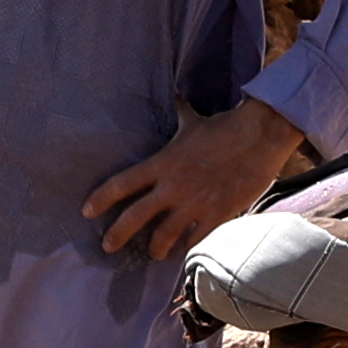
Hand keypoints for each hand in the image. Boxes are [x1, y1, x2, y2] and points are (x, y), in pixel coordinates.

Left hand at [83, 97, 312, 266]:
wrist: (260, 136)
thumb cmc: (226, 127)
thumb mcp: (194, 122)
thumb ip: (180, 114)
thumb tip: (176, 94)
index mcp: (162, 163)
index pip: (121, 184)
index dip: (100, 199)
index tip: (87, 211)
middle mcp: (173, 187)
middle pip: (134, 218)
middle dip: (116, 236)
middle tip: (108, 247)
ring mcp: (194, 204)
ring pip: (163, 237)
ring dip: (155, 249)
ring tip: (154, 253)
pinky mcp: (216, 215)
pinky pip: (194, 240)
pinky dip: (186, 248)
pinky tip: (183, 252)